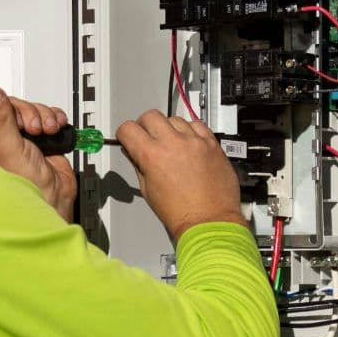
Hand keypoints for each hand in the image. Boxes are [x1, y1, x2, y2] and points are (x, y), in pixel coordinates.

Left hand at [0, 88, 77, 221]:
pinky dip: (55, 119)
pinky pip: (48, 118)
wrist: (53, 200)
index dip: (6, 105)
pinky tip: (57, 128)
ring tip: (48, 131)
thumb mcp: (8, 148)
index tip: (17, 114)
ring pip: (33, 111)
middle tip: (35, 128)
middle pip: (15, 106)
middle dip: (29, 113)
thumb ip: (1, 118)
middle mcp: (3, 138)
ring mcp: (24, 139)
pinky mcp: (43, 140)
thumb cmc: (24, 186)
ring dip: (44, 116)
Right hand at [116, 110, 245, 242]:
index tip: (128, 137)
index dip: (125, 133)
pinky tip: (189, 142)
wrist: (208, 221)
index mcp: (152, 156)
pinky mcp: (212, 144)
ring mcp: (195, 142)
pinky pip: (198, 125)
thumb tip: (135, 153)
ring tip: (172, 144)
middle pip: (150, 116)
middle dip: (144, 125)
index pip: (128, 129)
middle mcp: (173, 144)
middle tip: (147, 136)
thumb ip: (139, 166)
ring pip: (175, 118)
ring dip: (169, 128)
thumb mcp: (148, 190)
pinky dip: (190, 131)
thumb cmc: (180, 213)